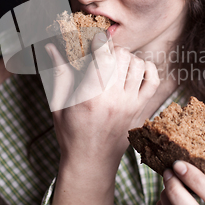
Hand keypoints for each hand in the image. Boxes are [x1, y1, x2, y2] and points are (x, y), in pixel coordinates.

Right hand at [45, 33, 159, 176]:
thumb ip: (59, 73)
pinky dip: (147, 69)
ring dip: (128, 59)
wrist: (91, 162)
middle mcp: (114, 99)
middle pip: (122, 56)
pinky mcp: (141, 110)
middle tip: (102, 56)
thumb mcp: (59, 104)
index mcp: (90, 96)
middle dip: (112, 50)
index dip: (99, 42)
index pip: (104, 56)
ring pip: (138, 65)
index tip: (93, 41)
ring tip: (116, 65)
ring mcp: (131, 105)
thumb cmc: (71, 134)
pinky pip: (154, 81)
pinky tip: (134, 71)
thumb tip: (51, 47)